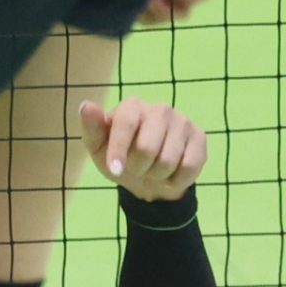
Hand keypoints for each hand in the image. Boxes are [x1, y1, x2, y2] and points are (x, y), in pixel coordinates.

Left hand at [79, 96, 205, 201]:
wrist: (148, 179)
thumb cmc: (120, 159)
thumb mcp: (99, 149)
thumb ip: (92, 129)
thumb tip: (86, 106)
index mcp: (132, 107)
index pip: (126, 122)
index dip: (119, 150)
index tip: (115, 169)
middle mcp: (160, 108)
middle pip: (147, 147)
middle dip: (139, 168)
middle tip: (138, 168)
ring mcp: (182, 121)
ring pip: (168, 160)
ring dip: (156, 176)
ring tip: (153, 170)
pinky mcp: (200, 138)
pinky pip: (188, 167)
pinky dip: (175, 180)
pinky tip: (171, 173)